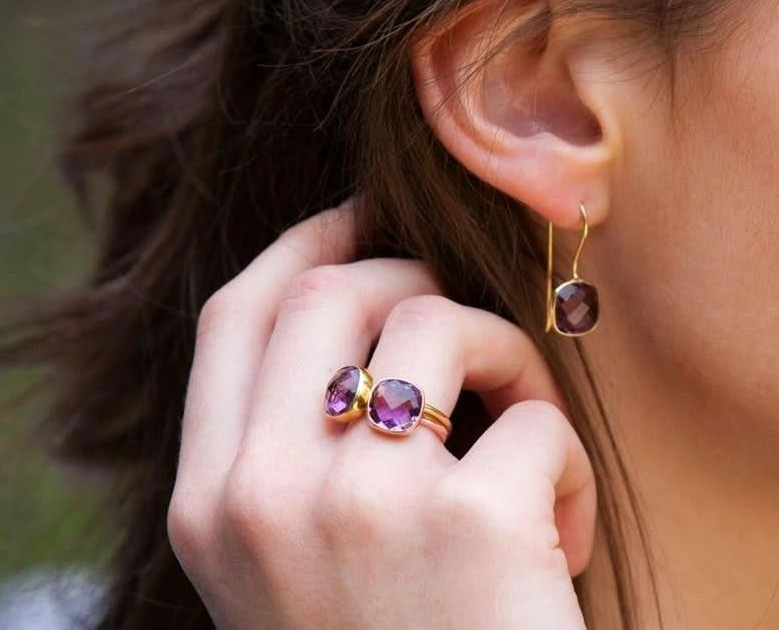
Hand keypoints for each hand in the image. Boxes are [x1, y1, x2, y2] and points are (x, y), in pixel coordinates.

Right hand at [168, 196, 596, 628]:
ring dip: (503, 352)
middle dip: (408, 275)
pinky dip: (568, 458)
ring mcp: (360, 506)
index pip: (234, 314)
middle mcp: (264, 497)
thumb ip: (293, 447)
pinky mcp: (468, 525)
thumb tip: (354, 300)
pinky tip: (565, 536)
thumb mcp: (293, 562)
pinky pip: (536, 417)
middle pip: (329, 290)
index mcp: (211, 507)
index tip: (359, 215)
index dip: (302, 244)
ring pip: (435, 319)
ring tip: (527, 431)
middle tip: (461, 323)